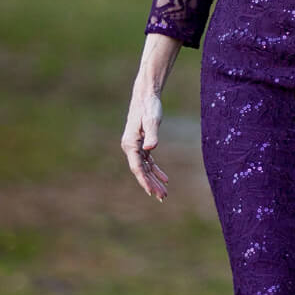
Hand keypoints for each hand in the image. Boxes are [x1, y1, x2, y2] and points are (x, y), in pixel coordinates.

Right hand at [121, 85, 169, 201]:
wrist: (146, 97)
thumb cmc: (149, 107)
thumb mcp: (153, 120)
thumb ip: (152, 134)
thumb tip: (151, 149)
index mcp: (130, 144)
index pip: (137, 168)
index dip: (144, 181)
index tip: (152, 192)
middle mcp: (130, 148)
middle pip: (140, 171)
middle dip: (151, 185)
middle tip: (162, 198)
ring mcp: (135, 147)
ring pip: (144, 168)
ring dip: (154, 180)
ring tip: (164, 193)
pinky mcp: (142, 145)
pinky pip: (148, 162)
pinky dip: (156, 170)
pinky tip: (165, 179)